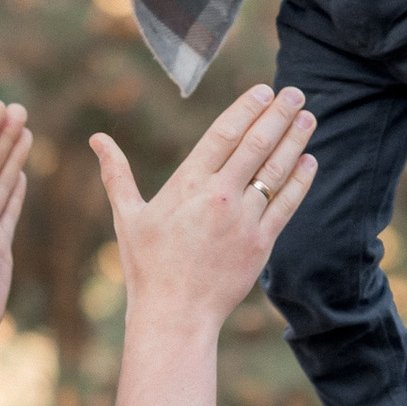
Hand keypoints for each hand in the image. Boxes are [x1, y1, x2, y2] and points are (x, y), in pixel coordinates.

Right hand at [89, 85, 314, 333]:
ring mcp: (243, 220)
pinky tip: (309, 161)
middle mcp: (218, 197)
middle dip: (278, 116)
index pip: (223, 134)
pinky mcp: (261, 244)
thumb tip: (96, 139)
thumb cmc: (147, 266)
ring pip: (275, 172)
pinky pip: (286, 205)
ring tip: (308, 117)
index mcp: (187, 184)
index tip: (264, 90)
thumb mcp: (127, 216)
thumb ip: (116, 173)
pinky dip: (300, 181)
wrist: (175, 315)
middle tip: (296, 93)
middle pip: (255, 145)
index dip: (247, 109)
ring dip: (295, 141)